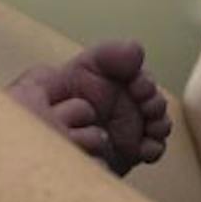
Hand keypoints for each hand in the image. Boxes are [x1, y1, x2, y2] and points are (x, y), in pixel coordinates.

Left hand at [6, 40, 170, 176]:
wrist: (40, 136)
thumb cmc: (52, 98)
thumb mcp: (77, 70)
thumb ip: (107, 55)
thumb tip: (137, 50)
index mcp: (112, 78)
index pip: (140, 75)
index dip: (144, 80)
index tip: (138, 86)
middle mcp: (122, 101)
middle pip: (154, 99)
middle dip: (155, 102)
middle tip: (146, 107)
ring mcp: (127, 127)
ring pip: (158, 123)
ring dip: (159, 124)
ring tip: (150, 128)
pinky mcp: (128, 152)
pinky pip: (152, 149)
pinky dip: (154, 148)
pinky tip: (144, 148)